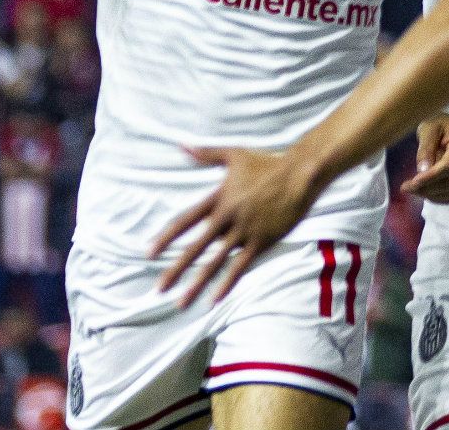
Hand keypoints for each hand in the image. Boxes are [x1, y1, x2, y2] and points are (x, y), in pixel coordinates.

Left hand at [151, 147, 317, 307]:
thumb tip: (181, 146)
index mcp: (218, 199)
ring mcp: (244, 231)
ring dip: (197, 283)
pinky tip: (214, 299)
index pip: (185, 222)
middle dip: (175, 269)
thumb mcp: (234, 155)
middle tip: (158, 289)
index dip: (166, 238)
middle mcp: (227, 217)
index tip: (148, 254)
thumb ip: (206, 154)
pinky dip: (226, 283)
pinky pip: (240, 266)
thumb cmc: (268, 163)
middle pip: (196, 248)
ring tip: (182, 302)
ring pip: (215, 262)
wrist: (300, 174)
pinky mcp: (261, 241)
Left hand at [401, 114, 448, 203]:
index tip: (411, 182)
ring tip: (411, 189)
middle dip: (425, 188)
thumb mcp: (428, 129)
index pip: (447, 167)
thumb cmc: (439, 125)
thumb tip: (423, 170)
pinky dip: (435, 198)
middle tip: (404, 187)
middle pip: (448, 183)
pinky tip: (422, 191)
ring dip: (428, 195)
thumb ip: (426, 148)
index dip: (429, 178)